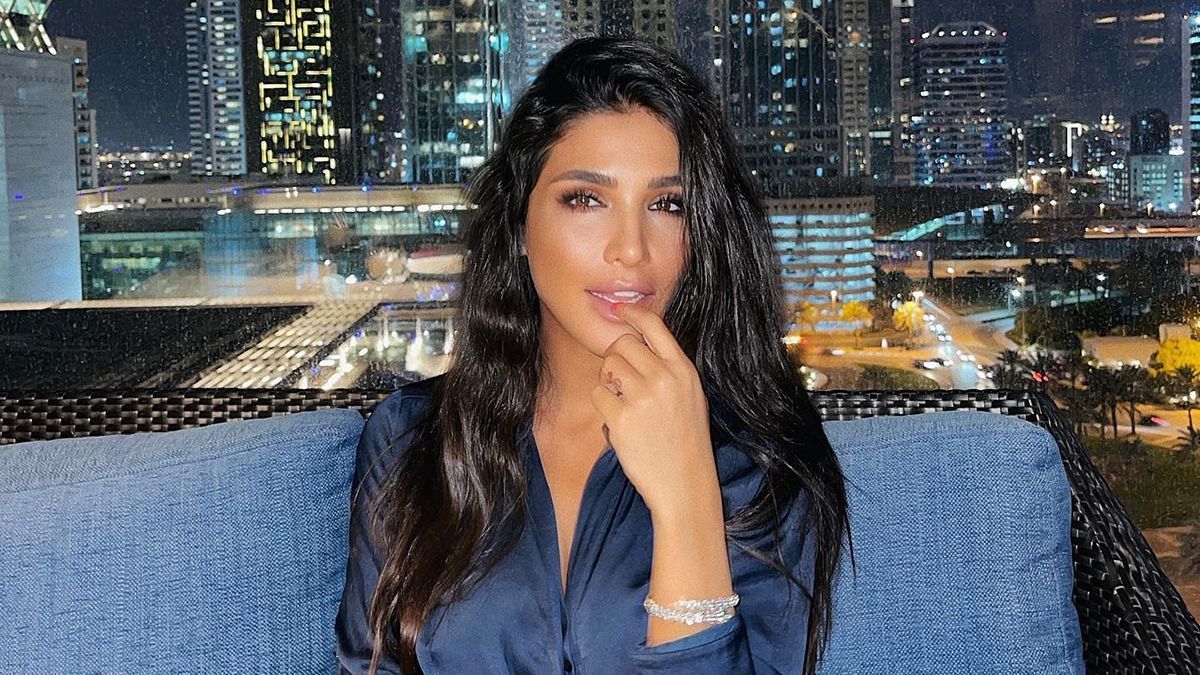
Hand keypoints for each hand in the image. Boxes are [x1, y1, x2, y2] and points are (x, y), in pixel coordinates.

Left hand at [589, 301, 720, 519]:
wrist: (684, 484)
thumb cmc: (685, 441)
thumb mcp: (690, 396)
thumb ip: (669, 369)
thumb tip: (637, 342)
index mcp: (683, 370)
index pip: (654, 326)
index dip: (633, 313)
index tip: (620, 310)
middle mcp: (664, 377)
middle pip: (622, 344)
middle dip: (616, 360)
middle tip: (623, 384)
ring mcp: (642, 397)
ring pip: (607, 366)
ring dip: (609, 383)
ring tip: (625, 405)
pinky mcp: (621, 417)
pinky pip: (597, 394)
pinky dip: (603, 406)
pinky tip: (620, 424)